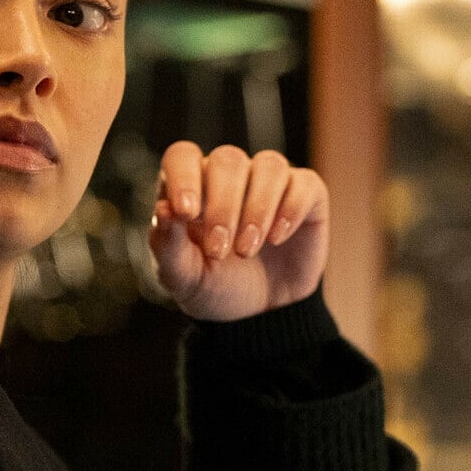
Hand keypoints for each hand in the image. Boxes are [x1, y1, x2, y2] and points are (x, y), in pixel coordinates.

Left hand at [148, 142, 328, 321]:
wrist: (258, 315)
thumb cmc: (214, 287)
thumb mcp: (183, 278)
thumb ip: (167, 245)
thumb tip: (163, 210)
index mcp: (191, 187)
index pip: (182, 156)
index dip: (183, 177)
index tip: (186, 213)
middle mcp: (230, 176)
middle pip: (228, 160)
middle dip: (223, 206)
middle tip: (220, 251)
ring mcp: (269, 183)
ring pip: (269, 165)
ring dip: (257, 209)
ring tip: (247, 251)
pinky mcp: (306, 197)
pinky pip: (305, 184)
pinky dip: (291, 209)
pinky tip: (277, 239)